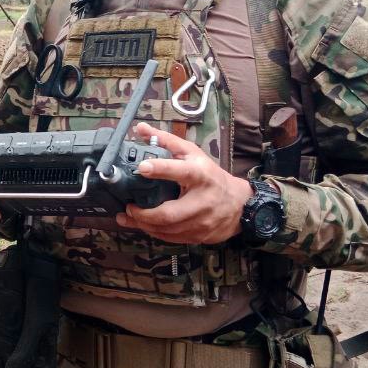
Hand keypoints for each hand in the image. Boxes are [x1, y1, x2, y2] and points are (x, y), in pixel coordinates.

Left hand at [115, 125, 253, 244]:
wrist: (239, 204)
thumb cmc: (210, 175)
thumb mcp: (191, 153)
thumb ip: (166, 141)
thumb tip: (140, 128)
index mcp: (200, 175)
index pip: (180, 171)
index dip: (160, 169)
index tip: (141, 168)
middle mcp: (202, 200)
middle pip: (169, 213)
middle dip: (144, 213)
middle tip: (129, 206)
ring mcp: (202, 222)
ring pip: (167, 229)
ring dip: (144, 225)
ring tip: (129, 216)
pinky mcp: (199, 236)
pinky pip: (171, 238)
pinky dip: (154, 232)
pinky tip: (143, 225)